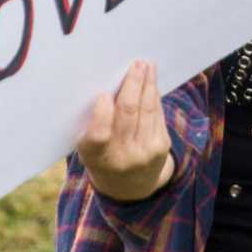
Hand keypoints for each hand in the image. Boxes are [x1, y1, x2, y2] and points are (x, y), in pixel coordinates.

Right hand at [77, 59, 174, 202]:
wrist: (130, 187)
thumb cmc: (103, 157)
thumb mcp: (90, 148)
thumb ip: (95, 123)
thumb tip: (108, 83)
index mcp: (96, 157)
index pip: (99, 135)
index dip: (102, 113)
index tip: (104, 93)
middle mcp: (121, 157)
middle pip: (128, 115)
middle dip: (133, 86)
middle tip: (135, 64)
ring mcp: (144, 152)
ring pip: (147, 110)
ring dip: (148, 84)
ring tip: (146, 65)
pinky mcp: (161, 147)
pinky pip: (157, 114)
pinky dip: (153, 95)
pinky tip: (151, 82)